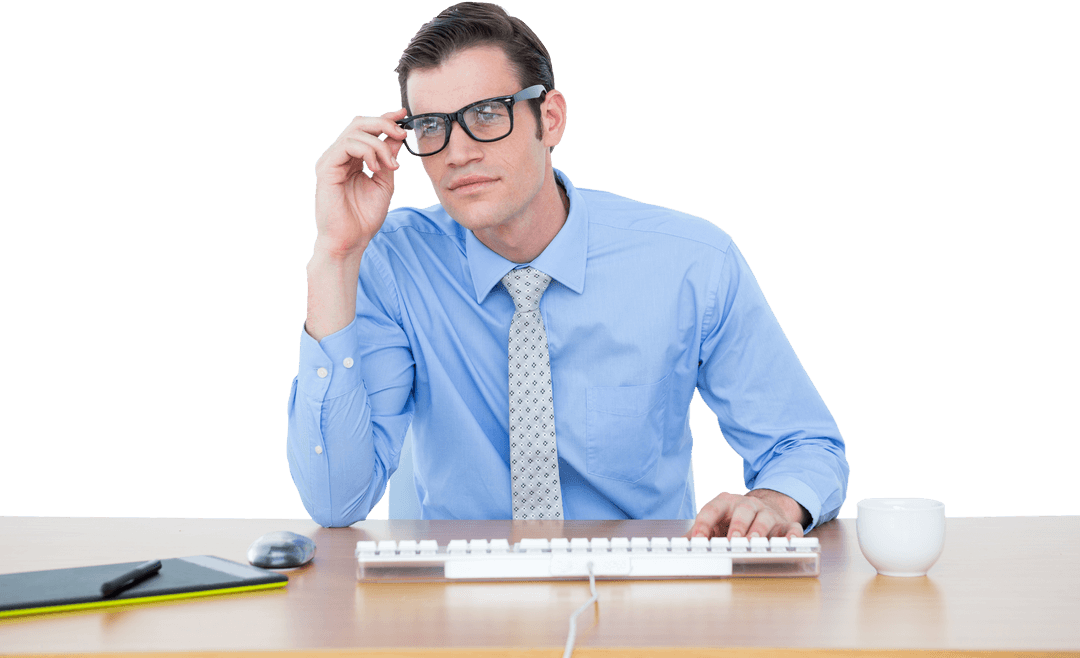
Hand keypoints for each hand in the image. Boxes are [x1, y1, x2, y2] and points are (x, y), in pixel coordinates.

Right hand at [313, 108, 407, 257]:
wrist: (351, 240)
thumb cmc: (364, 217)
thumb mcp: (384, 182)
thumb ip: (388, 159)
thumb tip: (397, 136)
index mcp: (352, 159)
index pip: (366, 130)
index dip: (384, 118)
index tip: (403, 115)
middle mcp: (339, 156)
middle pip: (358, 123)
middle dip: (383, 123)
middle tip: (401, 133)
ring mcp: (331, 161)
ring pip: (354, 132)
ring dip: (378, 144)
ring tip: (390, 165)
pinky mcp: (326, 168)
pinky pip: (346, 145)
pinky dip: (366, 151)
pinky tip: (376, 167)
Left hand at [686, 489, 809, 539]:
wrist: (763, 510)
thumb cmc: (733, 520)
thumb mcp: (714, 524)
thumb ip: (698, 534)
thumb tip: (679, 547)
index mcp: (725, 503)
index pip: (712, 509)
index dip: (704, 523)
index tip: (698, 540)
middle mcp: (747, 505)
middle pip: (742, 510)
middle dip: (737, 526)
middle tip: (733, 541)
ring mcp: (767, 513)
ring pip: (765, 518)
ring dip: (759, 531)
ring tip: (755, 543)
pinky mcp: (785, 524)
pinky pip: (792, 528)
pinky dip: (792, 535)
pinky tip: (789, 543)